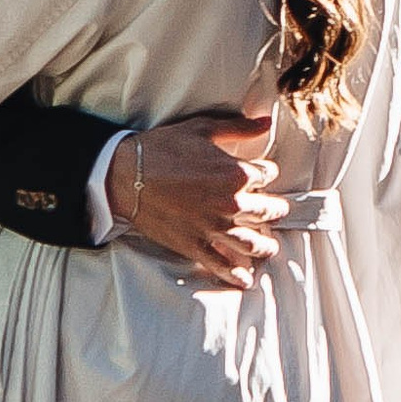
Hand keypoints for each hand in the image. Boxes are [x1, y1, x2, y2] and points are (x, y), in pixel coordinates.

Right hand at [109, 111, 285, 284]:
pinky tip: (245, 279)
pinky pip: (222, 264)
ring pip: (252, 243)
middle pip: (268, 211)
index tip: (262, 174)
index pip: (267, 175)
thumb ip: (239, 128)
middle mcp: (231, 204)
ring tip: (269, 247)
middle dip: (275, 210)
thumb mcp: (202, 128)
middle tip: (276, 211)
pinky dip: (236, 274)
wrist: (124, 175)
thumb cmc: (162, 148)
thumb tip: (266, 123)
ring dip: (265, 246)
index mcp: (236, 173)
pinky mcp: (195, 245)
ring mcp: (214, 228)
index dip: (265, 172)